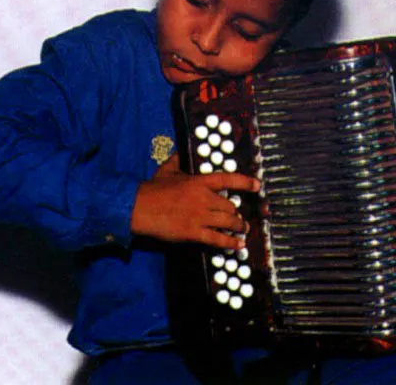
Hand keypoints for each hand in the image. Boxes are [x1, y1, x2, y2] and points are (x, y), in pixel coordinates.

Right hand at [131, 154, 259, 249]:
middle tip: (238, 216)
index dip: (245, 182)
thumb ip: (178, 160)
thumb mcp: (167, 169)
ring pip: (228, 222)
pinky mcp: (194, 233)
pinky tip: (238, 245)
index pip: (228, 180)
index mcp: (199, 182)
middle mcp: (204, 198)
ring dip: (238, 226)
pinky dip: (230, 243)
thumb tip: (181, 151)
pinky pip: (218, 239)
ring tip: (243, 229)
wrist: (139, 207)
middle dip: (235, 212)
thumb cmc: (152, 188)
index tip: (257, 185)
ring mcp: (200, 216)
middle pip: (230, 206)